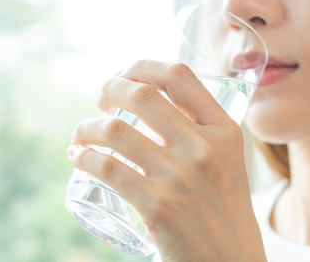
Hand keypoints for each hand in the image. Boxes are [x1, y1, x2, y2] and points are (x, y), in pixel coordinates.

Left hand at [68, 60, 266, 261]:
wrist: (230, 261)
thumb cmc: (223, 211)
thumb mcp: (228, 162)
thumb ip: (202, 134)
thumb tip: (153, 107)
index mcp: (225, 131)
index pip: (179, 76)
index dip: (141, 66)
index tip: (124, 75)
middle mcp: (205, 148)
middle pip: (142, 95)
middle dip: (109, 89)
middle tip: (100, 101)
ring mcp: (181, 177)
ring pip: (115, 132)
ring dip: (87, 127)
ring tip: (81, 134)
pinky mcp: (158, 206)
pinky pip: (107, 169)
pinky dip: (84, 157)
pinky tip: (78, 156)